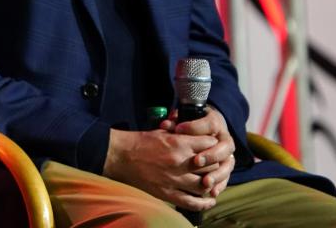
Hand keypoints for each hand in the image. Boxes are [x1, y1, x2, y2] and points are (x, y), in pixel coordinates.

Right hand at [102, 128, 219, 211]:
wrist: (120, 156)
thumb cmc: (139, 142)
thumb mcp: (162, 132)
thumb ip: (181, 134)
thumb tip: (196, 135)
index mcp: (178, 144)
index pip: (209, 144)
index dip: (213, 144)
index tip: (213, 146)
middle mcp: (180, 162)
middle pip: (211, 166)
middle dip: (215, 164)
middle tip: (215, 164)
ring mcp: (174, 180)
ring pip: (205, 185)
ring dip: (212, 183)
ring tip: (213, 182)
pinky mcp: (167, 193)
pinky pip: (192, 202)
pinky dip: (203, 203)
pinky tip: (209, 200)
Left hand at [160, 107, 235, 198]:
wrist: (201, 130)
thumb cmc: (188, 124)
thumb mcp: (181, 121)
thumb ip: (174, 123)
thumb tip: (165, 125)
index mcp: (214, 122)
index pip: (210, 124)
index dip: (195, 127)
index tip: (179, 130)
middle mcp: (224, 137)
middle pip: (224, 146)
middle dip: (211, 155)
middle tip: (197, 161)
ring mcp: (227, 153)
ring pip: (228, 164)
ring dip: (217, 174)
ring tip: (205, 181)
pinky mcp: (226, 166)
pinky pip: (226, 177)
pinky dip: (220, 185)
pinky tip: (212, 192)